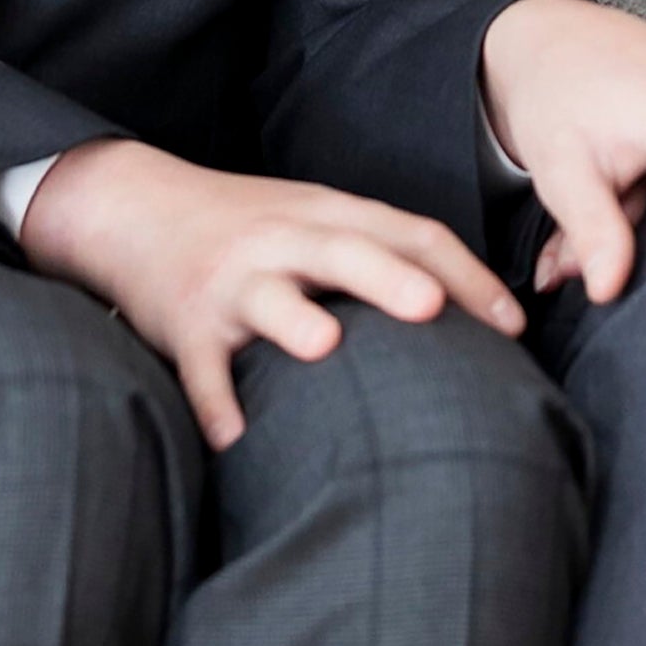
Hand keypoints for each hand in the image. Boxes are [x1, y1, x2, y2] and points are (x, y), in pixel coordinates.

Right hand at [18, 139, 522, 445]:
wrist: (132, 207)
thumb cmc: (246, 227)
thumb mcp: (314, 220)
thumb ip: (378, 251)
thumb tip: (466, 311)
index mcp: (329, 215)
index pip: (411, 234)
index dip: (465, 275)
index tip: (513, 326)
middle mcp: (284, 240)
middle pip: (346, 251)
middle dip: (390, 279)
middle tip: (431, 308)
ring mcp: (233, 281)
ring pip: (269, 297)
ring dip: (295, 320)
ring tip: (324, 346)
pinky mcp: (184, 324)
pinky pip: (201, 369)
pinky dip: (214, 402)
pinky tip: (234, 438)